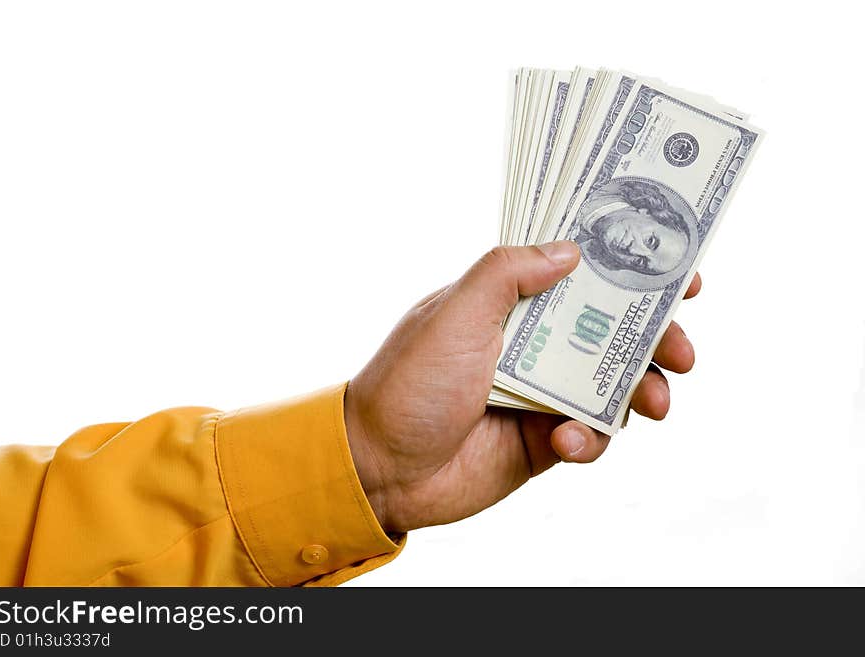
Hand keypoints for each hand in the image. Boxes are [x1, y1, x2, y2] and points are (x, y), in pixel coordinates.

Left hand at [344, 242, 700, 532]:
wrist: (382, 469)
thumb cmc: (409, 382)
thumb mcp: (454, 314)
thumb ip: (506, 274)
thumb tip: (569, 250)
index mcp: (511, 305)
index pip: (580, 276)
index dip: (630, 271)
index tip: (680, 271)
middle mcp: (533, 345)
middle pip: (614, 331)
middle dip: (656, 338)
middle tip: (681, 351)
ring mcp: (542, 394)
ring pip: (614, 386)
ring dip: (642, 391)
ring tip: (652, 403)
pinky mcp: (544, 440)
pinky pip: (591, 436)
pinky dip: (591, 439)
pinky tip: (567, 441)